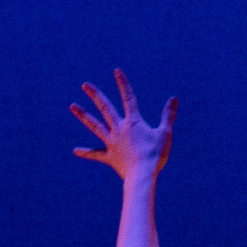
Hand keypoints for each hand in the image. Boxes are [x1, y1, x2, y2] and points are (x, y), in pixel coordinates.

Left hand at [71, 69, 174, 185]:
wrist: (142, 175)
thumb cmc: (156, 155)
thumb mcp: (165, 133)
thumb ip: (168, 115)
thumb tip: (174, 98)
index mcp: (134, 122)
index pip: (129, 98)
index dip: (123, 84)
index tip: (116, 71)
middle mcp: (119, 129)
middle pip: (105, 108)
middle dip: (95, 95)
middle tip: (84, 84)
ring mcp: (112, 142)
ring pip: (95, 126)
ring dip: (84, 115)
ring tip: (72, 106)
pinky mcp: (109, 156)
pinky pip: (96, 154)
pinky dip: (86, 152)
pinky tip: (75, 150)